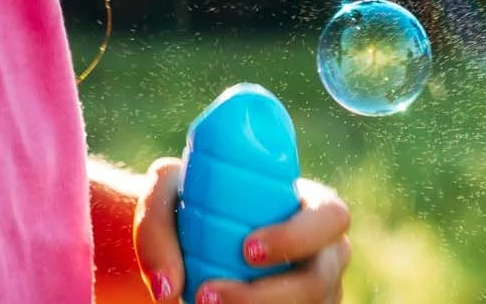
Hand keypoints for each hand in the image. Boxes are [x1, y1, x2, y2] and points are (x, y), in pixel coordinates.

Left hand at [132, 158, 351, 303]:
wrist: (185, 243)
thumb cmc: (186, 205)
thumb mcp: (166, 192)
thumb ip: (155, 226)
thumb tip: (166, 288)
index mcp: (309, 206)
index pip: (331, 216)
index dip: (299, 236)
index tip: (246, 249)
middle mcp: (324, 252)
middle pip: (319, 279)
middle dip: (268, 295)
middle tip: (208, 295)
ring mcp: (319, 291)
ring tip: (200, 303)